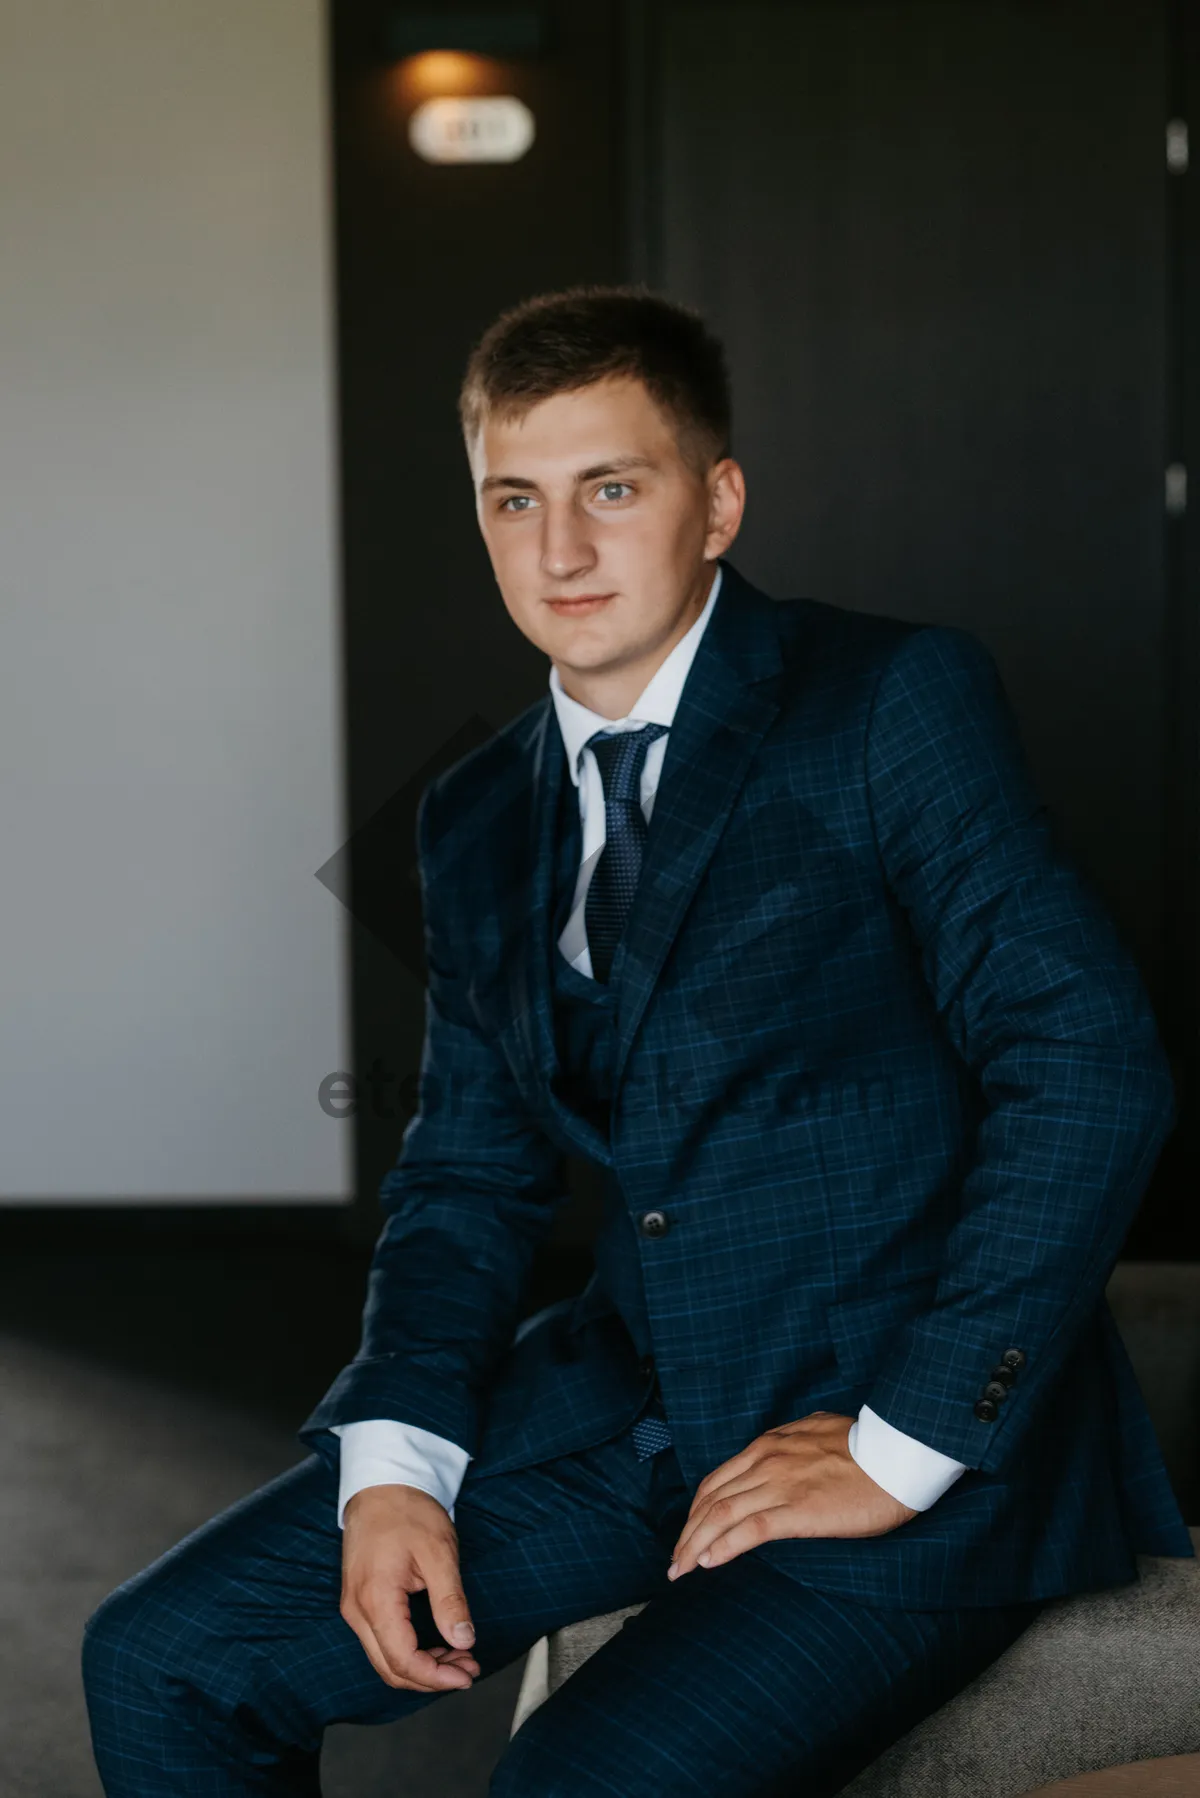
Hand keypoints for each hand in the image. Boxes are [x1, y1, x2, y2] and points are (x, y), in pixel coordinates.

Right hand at [341, 1484, 479, 1691]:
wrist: (381, 1485)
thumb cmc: (409, 1512)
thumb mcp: (439, 1552)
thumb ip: (450, 1600)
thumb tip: (464, 1641)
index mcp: (376, 1599)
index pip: (403, 1660)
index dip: (437, 1677)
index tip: (467, 1675)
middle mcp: (357, 1610)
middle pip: (391, 1668)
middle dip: (432, 1677)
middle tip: (468, 1668)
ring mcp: (354, 1607)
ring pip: (384, 1658)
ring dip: (422, 1666)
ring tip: (459, 1656)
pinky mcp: (359, 1602)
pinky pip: (381, 1641)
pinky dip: (409, 1651)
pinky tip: (437, 1644)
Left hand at [667, 1411, 916, 1578]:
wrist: (898, 1455)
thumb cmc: (867, 1446)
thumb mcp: (818, 1429)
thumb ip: (794, 1440)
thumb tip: (785, 1445)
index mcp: (768, 1445)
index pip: (717, 1481)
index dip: (696, 1510)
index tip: (688, 1533)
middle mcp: (766, 1462)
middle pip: (710, 1500)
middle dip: (687, 1533)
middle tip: (675, 1561)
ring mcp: (780, 1485)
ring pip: (721, 1516)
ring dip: (695, 1546)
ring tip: (680, 1570)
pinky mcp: (798, 1511)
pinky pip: (749, 1531)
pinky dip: (723, 1547)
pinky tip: (708, 1563)